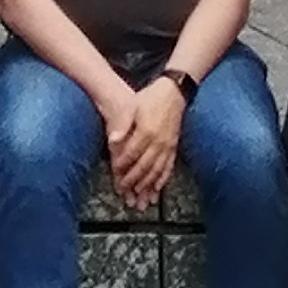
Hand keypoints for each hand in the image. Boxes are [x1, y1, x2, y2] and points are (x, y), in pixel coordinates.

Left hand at [105, 77, 183, 209]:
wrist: (174, 92)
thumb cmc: (150, 97)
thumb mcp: (133, 106)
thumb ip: (123, 125)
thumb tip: (112, 140)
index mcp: (146, 132)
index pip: (131, 155)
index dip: (122, 166)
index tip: (115, 174)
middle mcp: (158, 142)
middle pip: (144, 167)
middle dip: (133, 181)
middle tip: (124, 192)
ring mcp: (168, 145)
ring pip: (157, 170)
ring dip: (147, 185)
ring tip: (139, 196)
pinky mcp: (174, 146)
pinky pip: (169, 166)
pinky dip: (163, 179)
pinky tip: (158, 188)